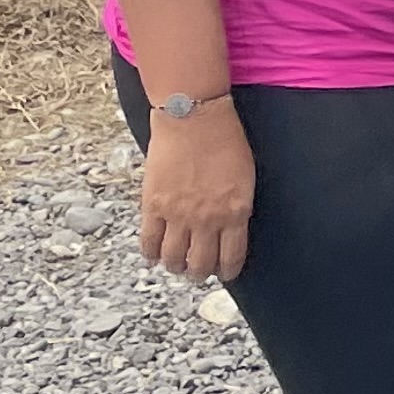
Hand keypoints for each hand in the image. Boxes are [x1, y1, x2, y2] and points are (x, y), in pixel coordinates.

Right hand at [137, 107, 254, 281]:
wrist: (194, 120)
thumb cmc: (225, 143)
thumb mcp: (244, 179)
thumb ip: (236, 207)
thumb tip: (229, 229)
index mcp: (235, 212)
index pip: (231, 256)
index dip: (227, 270)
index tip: (225, 274)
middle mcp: (207, 220)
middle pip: (201, 263)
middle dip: (200, 273)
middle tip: (198, 273)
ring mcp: (178, 215)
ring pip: (174, 258)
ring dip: (175, 266)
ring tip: (176, 265)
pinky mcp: (153, 206)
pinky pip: (149, 241)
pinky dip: (150, 254)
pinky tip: (154, 256)